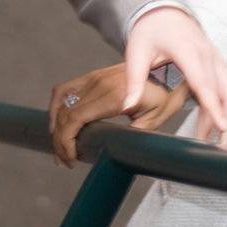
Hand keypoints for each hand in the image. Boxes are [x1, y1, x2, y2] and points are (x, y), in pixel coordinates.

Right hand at [48, 62, 190, 165]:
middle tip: (66, 161)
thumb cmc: (167, 93)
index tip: (72, 159)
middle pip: (65, 114)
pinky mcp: (93, 76)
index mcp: (114, 96)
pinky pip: (65, 89)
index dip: (66, 141)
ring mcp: (94, 77)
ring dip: (55, 126)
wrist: (171, 65)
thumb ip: (133, 135)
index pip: (76, 118)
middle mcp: (100, 84)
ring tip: (61, 147)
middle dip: (60, 141)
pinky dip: (56, 107)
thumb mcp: (155, 119)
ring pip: (61, 102)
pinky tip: (57, 124)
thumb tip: (114, 152)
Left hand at [123, 6, 226, 146]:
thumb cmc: (149, 30)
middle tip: (221, 144)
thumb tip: (128, 106)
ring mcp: (215, 56)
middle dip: (224, 118)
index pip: (203, 83)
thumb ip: (134, 81)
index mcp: (187, 51)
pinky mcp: (217, 60)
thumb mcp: (136, 53)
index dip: (213, 106)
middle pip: (222, 90)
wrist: (162, 11)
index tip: (222, 125)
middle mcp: (206, 53)